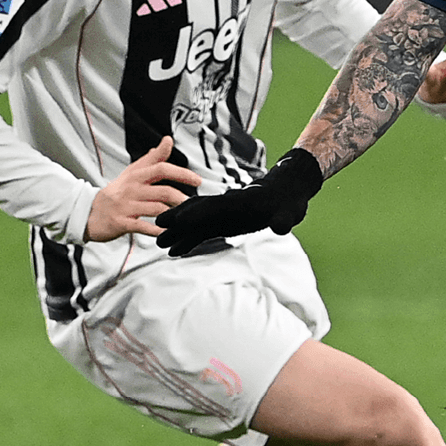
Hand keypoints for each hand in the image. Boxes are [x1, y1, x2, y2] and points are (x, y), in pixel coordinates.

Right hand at [86, 137, 204, 242]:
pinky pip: (142, 227)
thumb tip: (168, 141)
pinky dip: (157, 231)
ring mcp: (125, 206)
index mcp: (136, 175)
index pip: (161, 168)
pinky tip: (167, 233)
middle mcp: (131, 189)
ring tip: (184, 219)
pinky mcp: (120, 222)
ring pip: (156, 209)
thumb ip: (151, 159)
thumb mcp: (131, 173)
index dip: (182, 173)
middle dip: (181, 199)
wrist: (87, 212)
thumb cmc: (114, 193)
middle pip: (163, 191)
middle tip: (193, 205)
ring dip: (173, 215)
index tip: (197, 181)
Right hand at [155, 147, 324, 255]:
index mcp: (238, 203)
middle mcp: (225, 208)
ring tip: (159, 244)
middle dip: (177, 220)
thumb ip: (284, 219)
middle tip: (156, 228)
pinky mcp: (223, 224)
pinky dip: (188, 241)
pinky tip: (176, 251)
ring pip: (195, 224)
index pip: (213, 207)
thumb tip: (284, 227)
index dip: (195, 212)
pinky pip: (201, 233)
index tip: (177, 218)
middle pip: (197, 212)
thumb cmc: (288, 202)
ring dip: (178, 233)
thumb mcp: (289, 211)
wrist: (285, 195)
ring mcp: (222, 216)